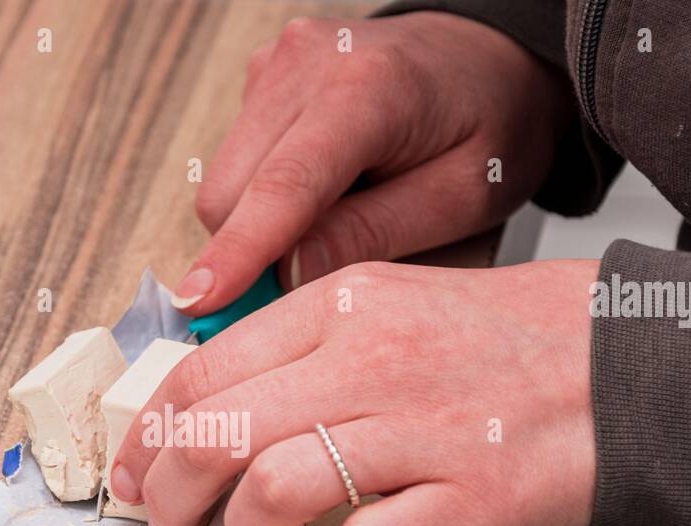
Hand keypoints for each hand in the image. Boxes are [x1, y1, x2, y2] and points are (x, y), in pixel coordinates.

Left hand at [111, 260, 598, 525]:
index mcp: (345, 307)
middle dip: (168, 494)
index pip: (206, 370)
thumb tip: (215, 404)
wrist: (636, 360)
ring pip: (275, 486)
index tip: (132, 473)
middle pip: (219, 431)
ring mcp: (424, 428)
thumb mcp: (397, 303)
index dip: (149, 435)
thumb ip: (307, 342)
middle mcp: (373, 359)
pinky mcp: (474, 495)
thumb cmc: (508, 339)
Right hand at [169, 12, 573, 313]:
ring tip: (339, 216)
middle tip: (313, 280)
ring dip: (261, 226)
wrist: (488, 58)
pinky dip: (264, 197)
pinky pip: (235, 164)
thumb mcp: (461, 197)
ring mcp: (276, 65)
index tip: (200, 303)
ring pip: (224, 185)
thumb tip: (287, 275)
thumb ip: (374, 234)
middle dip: (254, 253)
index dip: (238, 252)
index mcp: (369, 88)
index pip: (283, 185)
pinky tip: (325, 188)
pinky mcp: (260, 76)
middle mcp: (307, 64)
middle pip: (230, 193)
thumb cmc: (490, 126)